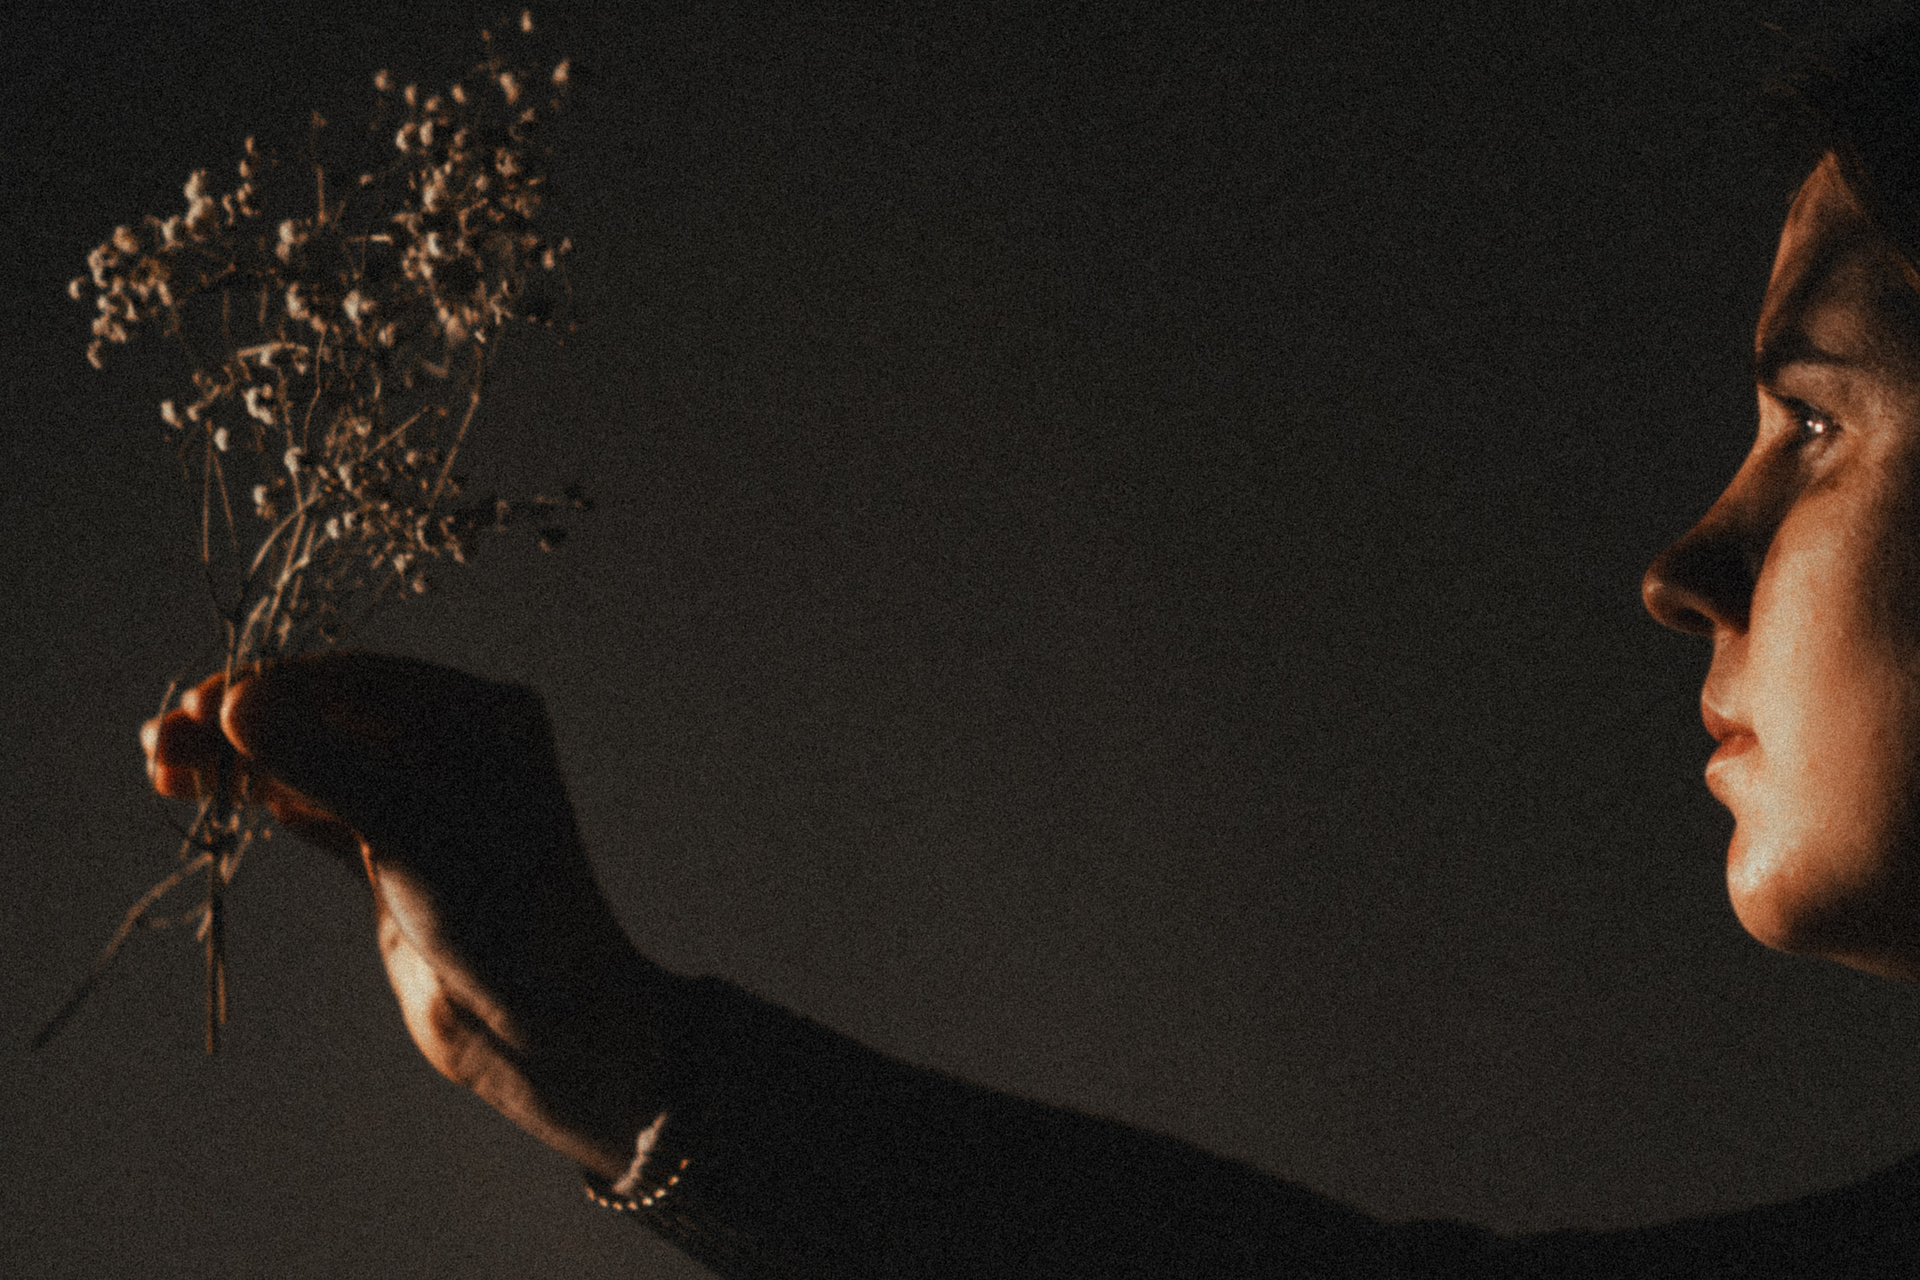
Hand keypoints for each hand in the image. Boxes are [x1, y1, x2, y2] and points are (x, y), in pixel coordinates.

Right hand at [143, 652, 676, 1178]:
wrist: (544, 1023)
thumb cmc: (500, 911)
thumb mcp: (407, 823)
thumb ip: (321, 760)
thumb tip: (234, 701)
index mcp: (479, 716)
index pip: (354, 680)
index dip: (270, 689)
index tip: (194, 708)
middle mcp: (455, 747)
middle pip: (327, 716)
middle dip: (242, 725)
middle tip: (157, 741)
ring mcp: (424, 800)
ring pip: (315, 762)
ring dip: (243, 761)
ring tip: (161, 765)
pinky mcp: (397, 854)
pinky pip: (320, 808)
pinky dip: (266, 799)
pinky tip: (209, 792)